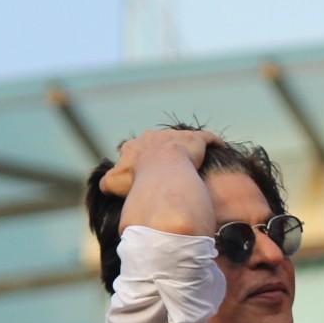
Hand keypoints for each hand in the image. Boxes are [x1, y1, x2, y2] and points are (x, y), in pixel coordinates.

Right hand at [98, 128, 223, 196]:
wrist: (164, 171)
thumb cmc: (140, 179)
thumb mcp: (115, 183)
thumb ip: (107, 182)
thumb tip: (105, 185)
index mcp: (134, 146)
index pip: (133, 151)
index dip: (137, 161)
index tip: (142, 172)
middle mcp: (153, 137)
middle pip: (156, 143)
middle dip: (160, 152)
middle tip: (166, 166)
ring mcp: (174, 136)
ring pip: (180, 139)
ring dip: (184, 146)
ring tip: (191, 158)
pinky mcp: (196, 139)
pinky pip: (207, 138)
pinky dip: (212, 142)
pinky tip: (218, 147)